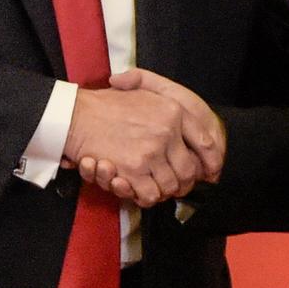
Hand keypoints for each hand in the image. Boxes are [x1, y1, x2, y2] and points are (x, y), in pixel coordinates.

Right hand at [64, 87, 204, 206]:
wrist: (77, 115)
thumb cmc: (109, 104)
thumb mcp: (145, 90)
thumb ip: (169, 102)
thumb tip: (191, 128)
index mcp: (174, 110)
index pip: (206, 142)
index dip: (211, 160)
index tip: (210, 171)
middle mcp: (167, 131)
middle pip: (189, 171)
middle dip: (182, 183)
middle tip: (173, 186)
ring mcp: (151, 151)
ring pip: (170, 186)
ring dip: (162, 191)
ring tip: (151, 186)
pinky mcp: (134, 170)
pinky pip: (150, 195)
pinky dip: (145, 197)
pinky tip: (137, 189)